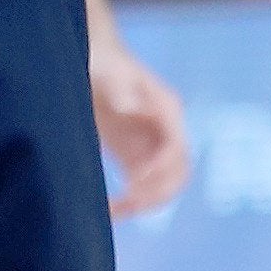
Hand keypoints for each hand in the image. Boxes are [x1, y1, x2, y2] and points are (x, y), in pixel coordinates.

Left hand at [91, 35, 194, 218]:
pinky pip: (143, 188)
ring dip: (147, 202)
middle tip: (129, 202)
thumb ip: (121, 88)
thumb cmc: (103, 61)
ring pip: (165, 185)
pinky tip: (110, 210)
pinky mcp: (135, 158)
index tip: (135, 180)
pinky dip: (131, 203)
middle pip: (179, 173)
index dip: (161, 168)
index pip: (177, 147)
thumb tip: (129, 107)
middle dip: (159, 191)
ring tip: (117, 210)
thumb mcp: (110, 71)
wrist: (92, 60)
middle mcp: (166, 131)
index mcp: (167, 109)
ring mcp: (153, 146)